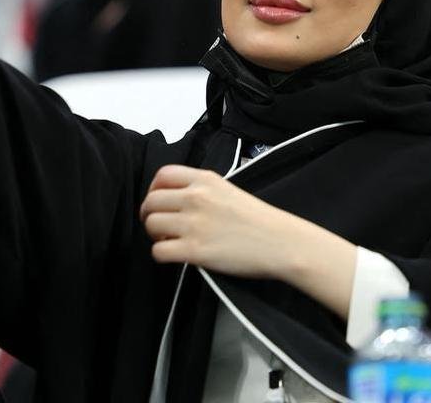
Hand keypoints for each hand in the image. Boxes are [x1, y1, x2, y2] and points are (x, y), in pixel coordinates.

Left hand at [140, 165, 355, 318]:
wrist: (280, 242)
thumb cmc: (259, 220)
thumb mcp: (229, 190)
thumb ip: (202, 189)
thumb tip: (176, 200)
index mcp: (205, 180)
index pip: (163, 175)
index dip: (154, 189)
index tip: (159, 202)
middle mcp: (196, 197)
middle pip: (151, 201)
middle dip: (150, 214)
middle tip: (160, 226)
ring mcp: (194, 224)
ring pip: (151, 224)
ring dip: (154, 235)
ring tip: (169, 240)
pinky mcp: (195, 250)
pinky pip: (158, 251)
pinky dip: (161, 254)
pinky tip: (175, 255)